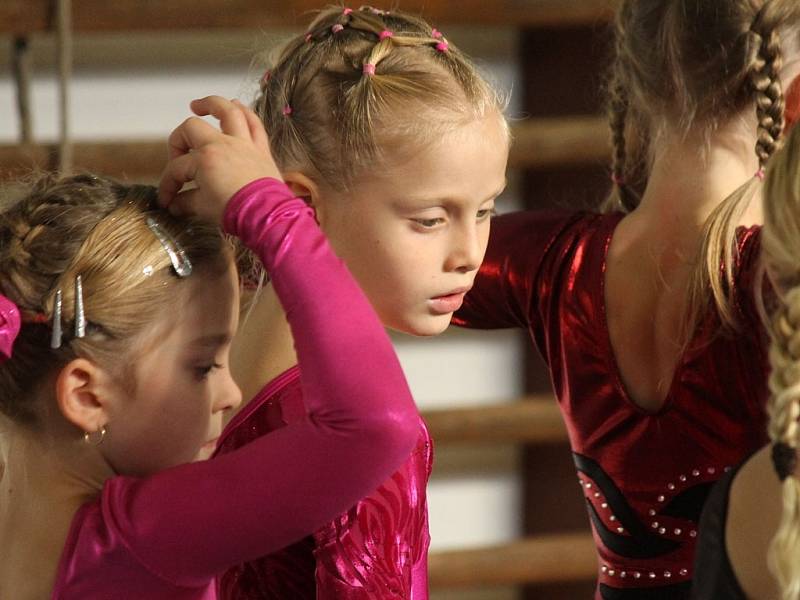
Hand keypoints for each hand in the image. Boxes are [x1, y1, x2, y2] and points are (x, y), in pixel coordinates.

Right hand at [158, 96, 281, 224]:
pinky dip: (245, 112)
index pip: (177, 168)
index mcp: (203, 159)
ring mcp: (243, 143)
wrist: (267, 216)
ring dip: (211, 104)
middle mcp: (222, 144)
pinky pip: (254, 123)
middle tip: (177, 155)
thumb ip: (186, 202)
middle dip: (178, 141)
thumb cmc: (235, 211)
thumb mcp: (204, 208)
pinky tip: (236, 106)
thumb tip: (174, 204)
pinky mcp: (261, 149)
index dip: (168, 184)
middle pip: (191, 129)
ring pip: (227, 111)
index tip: (167, 199)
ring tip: (197, 105)